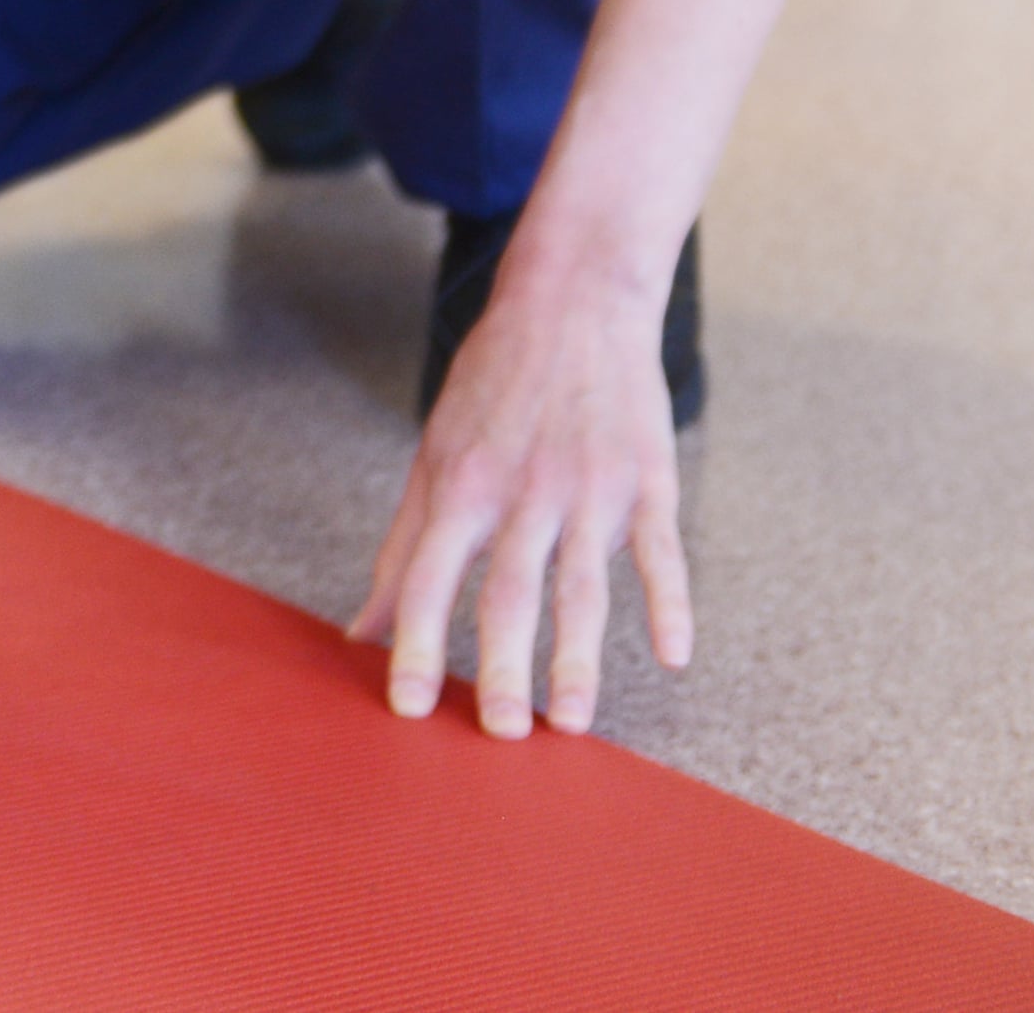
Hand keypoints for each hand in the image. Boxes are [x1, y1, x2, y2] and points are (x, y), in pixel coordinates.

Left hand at [355, 242, 692, 737]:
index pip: (427, 578)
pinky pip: (661, 551)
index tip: (407, 708)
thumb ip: (403, 546)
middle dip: (500, 669)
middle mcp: (522, 490)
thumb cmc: (492, 386)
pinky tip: (674, 655)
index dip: (413, 644)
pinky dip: (671, 603)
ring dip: (577, 658)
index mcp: (461, 484)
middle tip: (499, 736)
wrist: (575, 298)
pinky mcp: (648, 479)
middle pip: (506, 593)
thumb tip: (359, 630)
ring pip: (582, 585)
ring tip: (571, 722)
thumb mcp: (435, 454)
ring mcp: (590, 487)